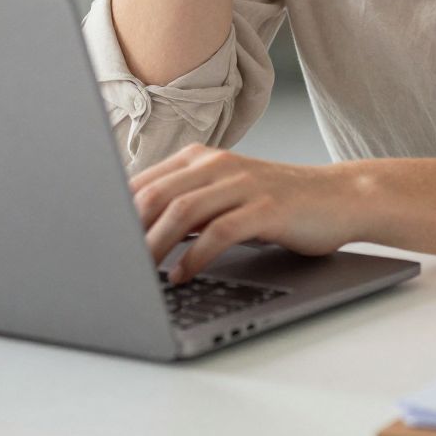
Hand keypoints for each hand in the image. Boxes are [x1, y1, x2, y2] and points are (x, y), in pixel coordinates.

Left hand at [130, 145, 360, 283]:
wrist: (338, 197)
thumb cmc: (277, 202)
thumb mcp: (225, 195)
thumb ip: (185, 205)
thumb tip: (135, 233)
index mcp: (201, 159)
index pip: (143, 183)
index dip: (115, 213)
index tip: (97, 242)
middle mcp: (218, 164)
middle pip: (156, 195)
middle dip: (127, 231)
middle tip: (111, 263)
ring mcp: (243, 183)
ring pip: (182, 211)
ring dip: (155, 246)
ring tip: (140, 274)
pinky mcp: (266, 208)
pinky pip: (219, 232)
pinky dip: (195, 257)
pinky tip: (183, 276)